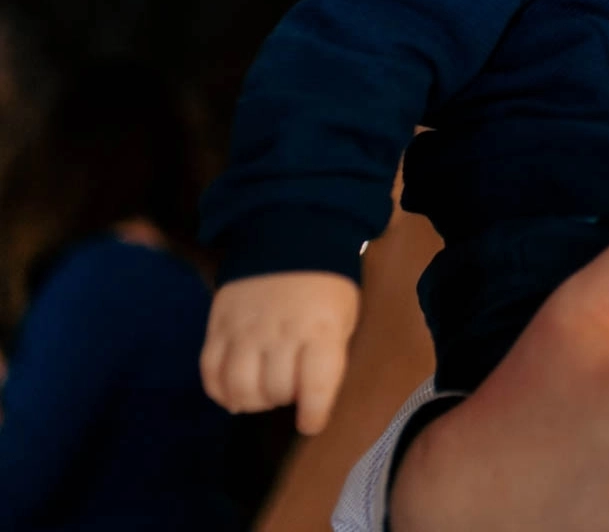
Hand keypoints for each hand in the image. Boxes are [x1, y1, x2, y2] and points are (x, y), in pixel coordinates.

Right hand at [202, 271, 360, 434]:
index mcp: (320, 329)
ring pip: (239, 388)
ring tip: (263, 391)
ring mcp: (244, 330)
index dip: (314, 413)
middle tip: (290, 390)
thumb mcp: (344, 317)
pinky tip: (235, 390)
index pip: (316, 385)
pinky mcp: (218, 327)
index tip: (310, 423)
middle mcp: (280, 332)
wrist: (287, 238)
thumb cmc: (324, 287)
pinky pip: (210, 373)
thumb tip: (311, 400)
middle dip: (285, 399)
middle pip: (274, 390)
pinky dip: (221, 391)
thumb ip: (329, 357)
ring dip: (253, 400)